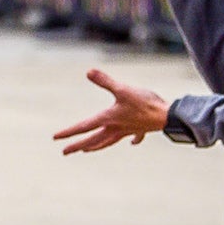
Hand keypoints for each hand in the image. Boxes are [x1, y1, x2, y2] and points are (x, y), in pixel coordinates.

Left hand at [52, 68, 168, 154]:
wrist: (168, 116)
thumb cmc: (145, 103)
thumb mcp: (123, 89)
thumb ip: (105, 81)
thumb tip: (89, 72)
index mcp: (108, 119)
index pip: (83, 127)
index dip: (68, 132)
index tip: (55, 138)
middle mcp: (115, 128)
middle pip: (93, 140)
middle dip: (78, 146)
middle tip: (65, 152)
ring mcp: (128, 131)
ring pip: (108, 141)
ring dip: (97, 146)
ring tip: (88, 151)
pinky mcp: (142, 129)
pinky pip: (134, 137)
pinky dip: (131, 140)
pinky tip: (131, 143)